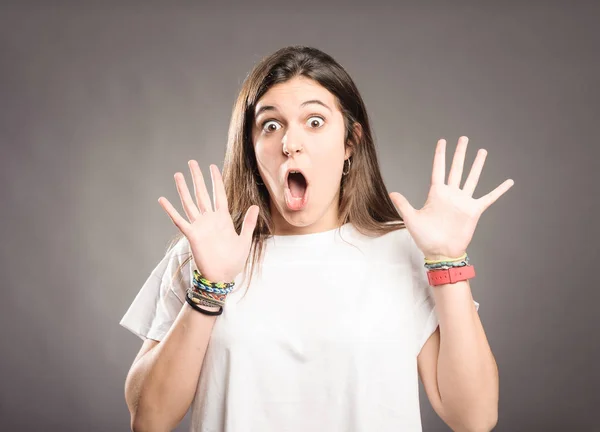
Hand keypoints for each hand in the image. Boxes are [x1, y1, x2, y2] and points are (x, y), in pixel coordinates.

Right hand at [158, 161, 258, 282]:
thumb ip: (249, 223)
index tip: (212, 166)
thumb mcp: (245, 240)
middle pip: (202, 193)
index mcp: (223, 219)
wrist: (222, 277)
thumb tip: (255, 206)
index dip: (215, 180)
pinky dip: (171, 210)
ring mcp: (200, 226)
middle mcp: (210, 219)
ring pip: (190, 202)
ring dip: (184, 189)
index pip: (219, 194)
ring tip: (178, 174)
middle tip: (192, 162)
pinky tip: (163, 200)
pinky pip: (179, 221)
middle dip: (197, 178)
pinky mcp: (192, 235)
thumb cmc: (234, 261)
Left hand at [389, 136, 513, 259]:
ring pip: (471, 178)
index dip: (440, 155)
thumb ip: (403, 205)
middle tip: (464, 138)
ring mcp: (463, 202)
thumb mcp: (411, 219)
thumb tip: (391, 193)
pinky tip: (508, 182)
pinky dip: (499, 190)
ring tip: (482, 151)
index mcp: (436, 194)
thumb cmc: (425, 238)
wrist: (441, 252)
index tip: (443, 141)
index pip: (439, 169)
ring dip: (477, 165)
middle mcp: (451, 194)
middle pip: (457, 168)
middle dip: (460, 153)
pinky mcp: (474, 211)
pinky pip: (489, 198)